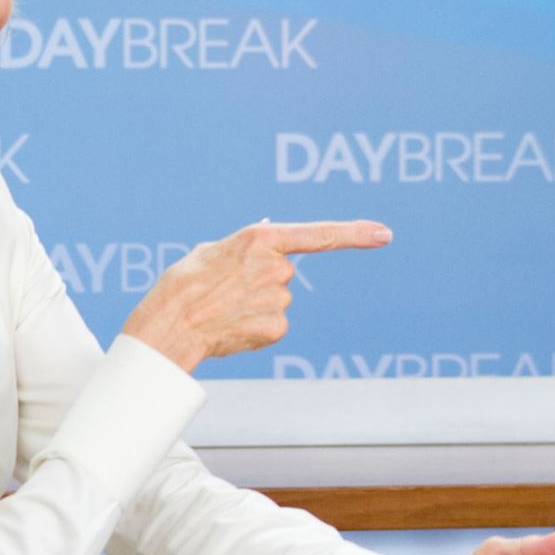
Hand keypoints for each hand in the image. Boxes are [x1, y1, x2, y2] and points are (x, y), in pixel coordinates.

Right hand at [120, 219, 389, 370]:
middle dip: (260, 282)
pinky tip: (232, 328)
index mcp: (261, 239)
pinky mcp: (277, 329)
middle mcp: (277, 267)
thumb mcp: (212, 249)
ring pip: (278, 302)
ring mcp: (279, 300)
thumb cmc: (183, 284)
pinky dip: (255, 329)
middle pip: (283, 274)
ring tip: (223, 309)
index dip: (355, 234)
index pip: (319, 235)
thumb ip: (249, 241)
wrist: (169, 326)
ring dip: (255, 306)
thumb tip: (273, 225)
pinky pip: (274, 326)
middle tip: (225, 290)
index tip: (385, 234)